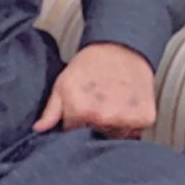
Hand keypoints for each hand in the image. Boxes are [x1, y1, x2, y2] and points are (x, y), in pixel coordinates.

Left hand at [34, 42, 155, 137]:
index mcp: (81, 110)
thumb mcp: (63, 84)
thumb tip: (39, 128)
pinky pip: (135, 132)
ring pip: (116, 136)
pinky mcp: (145, 118)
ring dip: (113, 126)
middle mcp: (104, 117)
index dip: (74, 123)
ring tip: (111, 103)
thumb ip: (51, 111)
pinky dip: (131, 123)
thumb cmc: (90, 65)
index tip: (78, 112)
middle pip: (96, 136)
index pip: (73, 133)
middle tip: (97, 104)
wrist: (120, 49)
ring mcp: (126, 119)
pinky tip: (125, 105)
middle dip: (94, 125)